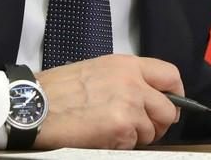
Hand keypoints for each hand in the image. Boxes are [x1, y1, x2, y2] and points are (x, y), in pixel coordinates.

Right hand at [33, 54, 183, 148]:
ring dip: (138, 137)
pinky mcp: (121, 129)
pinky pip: (134, 144)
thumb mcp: (96, 69)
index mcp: (127, 65)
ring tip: (114, 132)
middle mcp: (133, 83)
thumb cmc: (56, 89)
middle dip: (159, 123)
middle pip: (170, 109)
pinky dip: (122, 146)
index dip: (175, 94)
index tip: (172, 103)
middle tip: (145, 128)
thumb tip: (146, 93)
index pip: (170, 76)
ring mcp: (129, 106)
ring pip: (153, 131)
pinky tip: (102, 137)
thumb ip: (125, 78)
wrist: (35, 105)